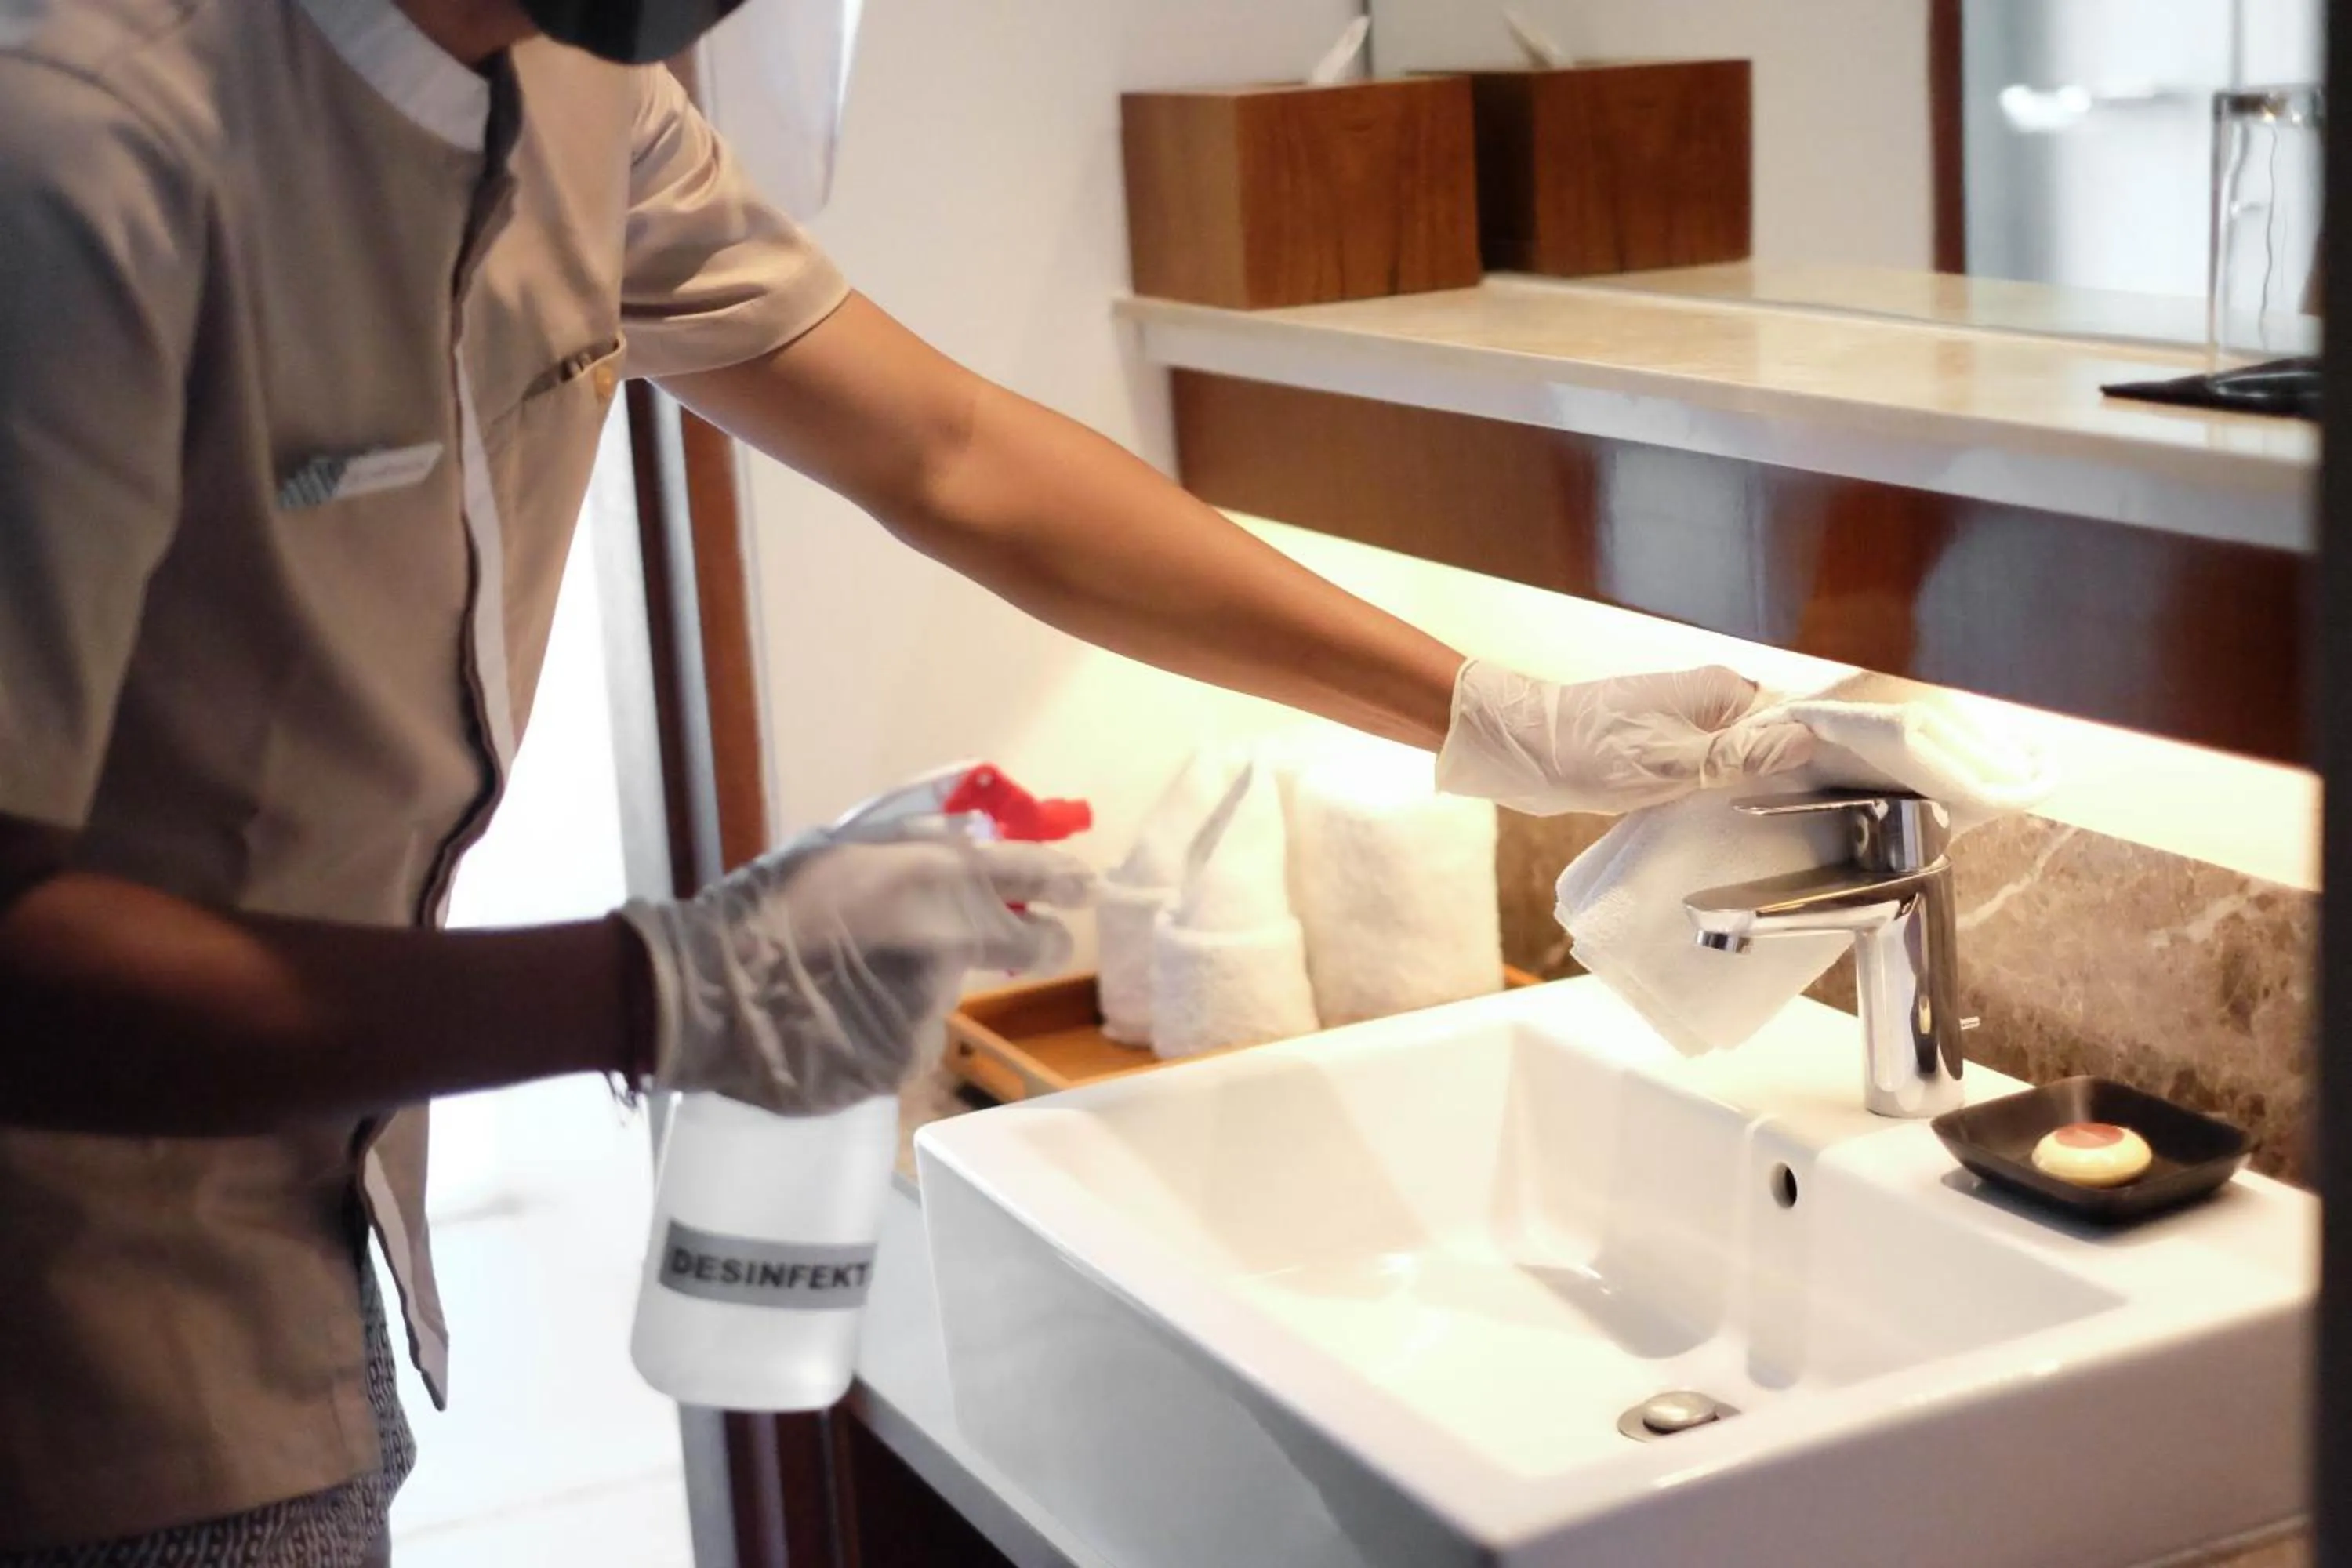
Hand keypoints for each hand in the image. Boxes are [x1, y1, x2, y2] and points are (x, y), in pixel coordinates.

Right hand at [619, 833, 1094, 1113]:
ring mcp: (927, 1008)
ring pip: (948, 994)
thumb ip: (915, 844)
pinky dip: (886, 1030)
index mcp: (930, 877)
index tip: (1085, 888)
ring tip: (851, 982)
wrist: (708, 994)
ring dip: (921, 987)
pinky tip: (840, 1020)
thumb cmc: (767, 908)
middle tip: (1037, 942)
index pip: (1030, 875)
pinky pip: (910, 1039)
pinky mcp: (903, 1061)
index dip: (1064, 881)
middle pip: (1027, 943)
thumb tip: (976, 841)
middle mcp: (945, 942)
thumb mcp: (841, 847)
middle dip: (1038, 941)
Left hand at [1434, 661, 1815, 815]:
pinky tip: (1728, 827)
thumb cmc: (1592, 749)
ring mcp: (1686, 727)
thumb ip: (1741, 753)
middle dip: (1789, 778)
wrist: (1522, 750)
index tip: (1844, 794)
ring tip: (1778, 832)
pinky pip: (1708, 775)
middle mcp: (1710, 703)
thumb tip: (1807, 741)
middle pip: (1772, 741)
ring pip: (1740, 762)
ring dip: (1753, 792)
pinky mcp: (1663, 753)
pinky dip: (1718, 797)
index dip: (1821, 752)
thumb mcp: (1675, 759)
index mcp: (1722, 690)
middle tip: (1812, 826)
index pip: (1795, 716)